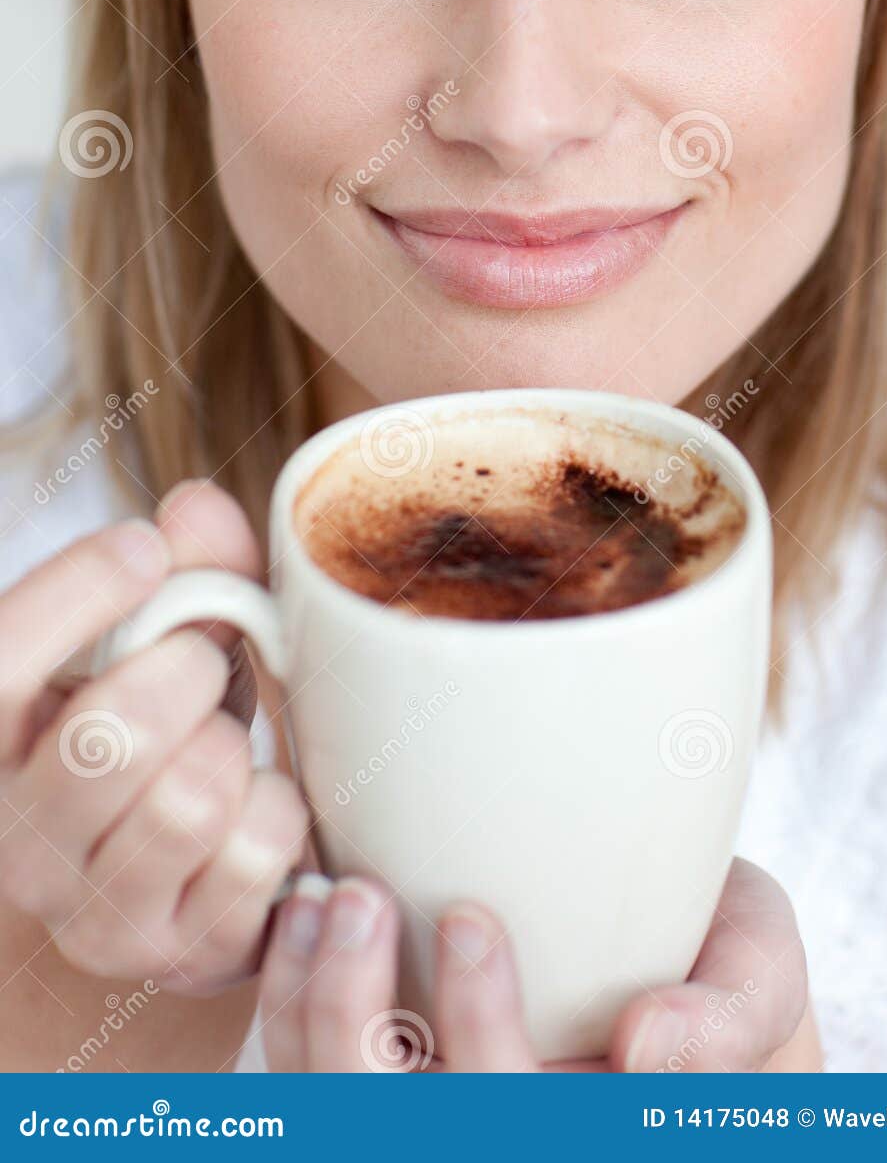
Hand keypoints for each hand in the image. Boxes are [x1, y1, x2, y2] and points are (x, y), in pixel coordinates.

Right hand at [0, 480, 308, 994]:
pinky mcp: (176, 958)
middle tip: (203, 667)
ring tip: (227, 749)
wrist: (204, 867)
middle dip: (186, 673)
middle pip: (106, 734)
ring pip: (189, 800)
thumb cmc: (178, 726)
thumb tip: (195, 509)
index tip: (142, 551)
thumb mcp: (173, 640)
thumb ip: (189, 569)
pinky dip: (280, 811)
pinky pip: (255, 854)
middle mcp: (17, 843)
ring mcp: (92, 915)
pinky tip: (259, 810)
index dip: (70, 595)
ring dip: (234, 750)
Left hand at [257, 858, 808, 1071]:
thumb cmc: (715, 965)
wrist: (676, 951)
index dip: (478, 1031)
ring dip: (304, 1006)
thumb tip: (646, 1048)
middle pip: (392, 1126)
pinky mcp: (374, 1088)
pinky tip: (297, 919)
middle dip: (354, 1014)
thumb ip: (730, 1019)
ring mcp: (432, 1121)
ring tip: (322, 896)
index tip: (470, 915)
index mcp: (585, 1125)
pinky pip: (296, 1082)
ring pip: (331, 1110)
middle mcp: (495, 1141)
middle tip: (361, 893)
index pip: (509, 1116)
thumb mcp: (758, 973)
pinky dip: (280, 1004)